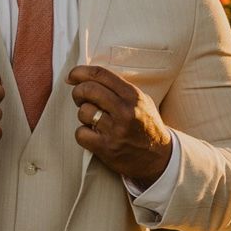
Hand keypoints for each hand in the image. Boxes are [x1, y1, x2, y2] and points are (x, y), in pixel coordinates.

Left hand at [66, 64, 172, 186]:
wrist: (158, 158)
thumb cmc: (145, 125)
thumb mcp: (141, 100)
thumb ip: (118, 88)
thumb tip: (85, 77)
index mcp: (133, 95)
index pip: (100, 74)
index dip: (80, 72)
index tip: (71, 76)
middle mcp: (125, 111)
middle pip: (88, 90)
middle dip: (78, 92)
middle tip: (80, 99)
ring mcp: (116, 130)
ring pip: (83, 112)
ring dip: (83, 115)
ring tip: (93, 120)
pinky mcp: (107, 148)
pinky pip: (81, 134)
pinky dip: (83, 134)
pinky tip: (93, 135)